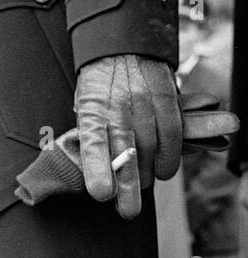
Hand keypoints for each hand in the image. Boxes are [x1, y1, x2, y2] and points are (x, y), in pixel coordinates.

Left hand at [74, 53, 181, 217]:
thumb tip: (95, 169)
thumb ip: (90, 133)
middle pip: (125, 152)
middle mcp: (117, 104)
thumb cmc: (99, 85)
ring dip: (148, 174)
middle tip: (128, 211)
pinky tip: (164, 171)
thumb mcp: (84, 105)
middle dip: (128, 186)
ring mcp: (143, 100)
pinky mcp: (165, 97)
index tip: (102, 194)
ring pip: (151, 146)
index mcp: (91, 108)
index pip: (92, 140)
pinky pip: (172, 133)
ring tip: (143, 188)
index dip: (97, 168)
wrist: (121, 46)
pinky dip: (170, 157)